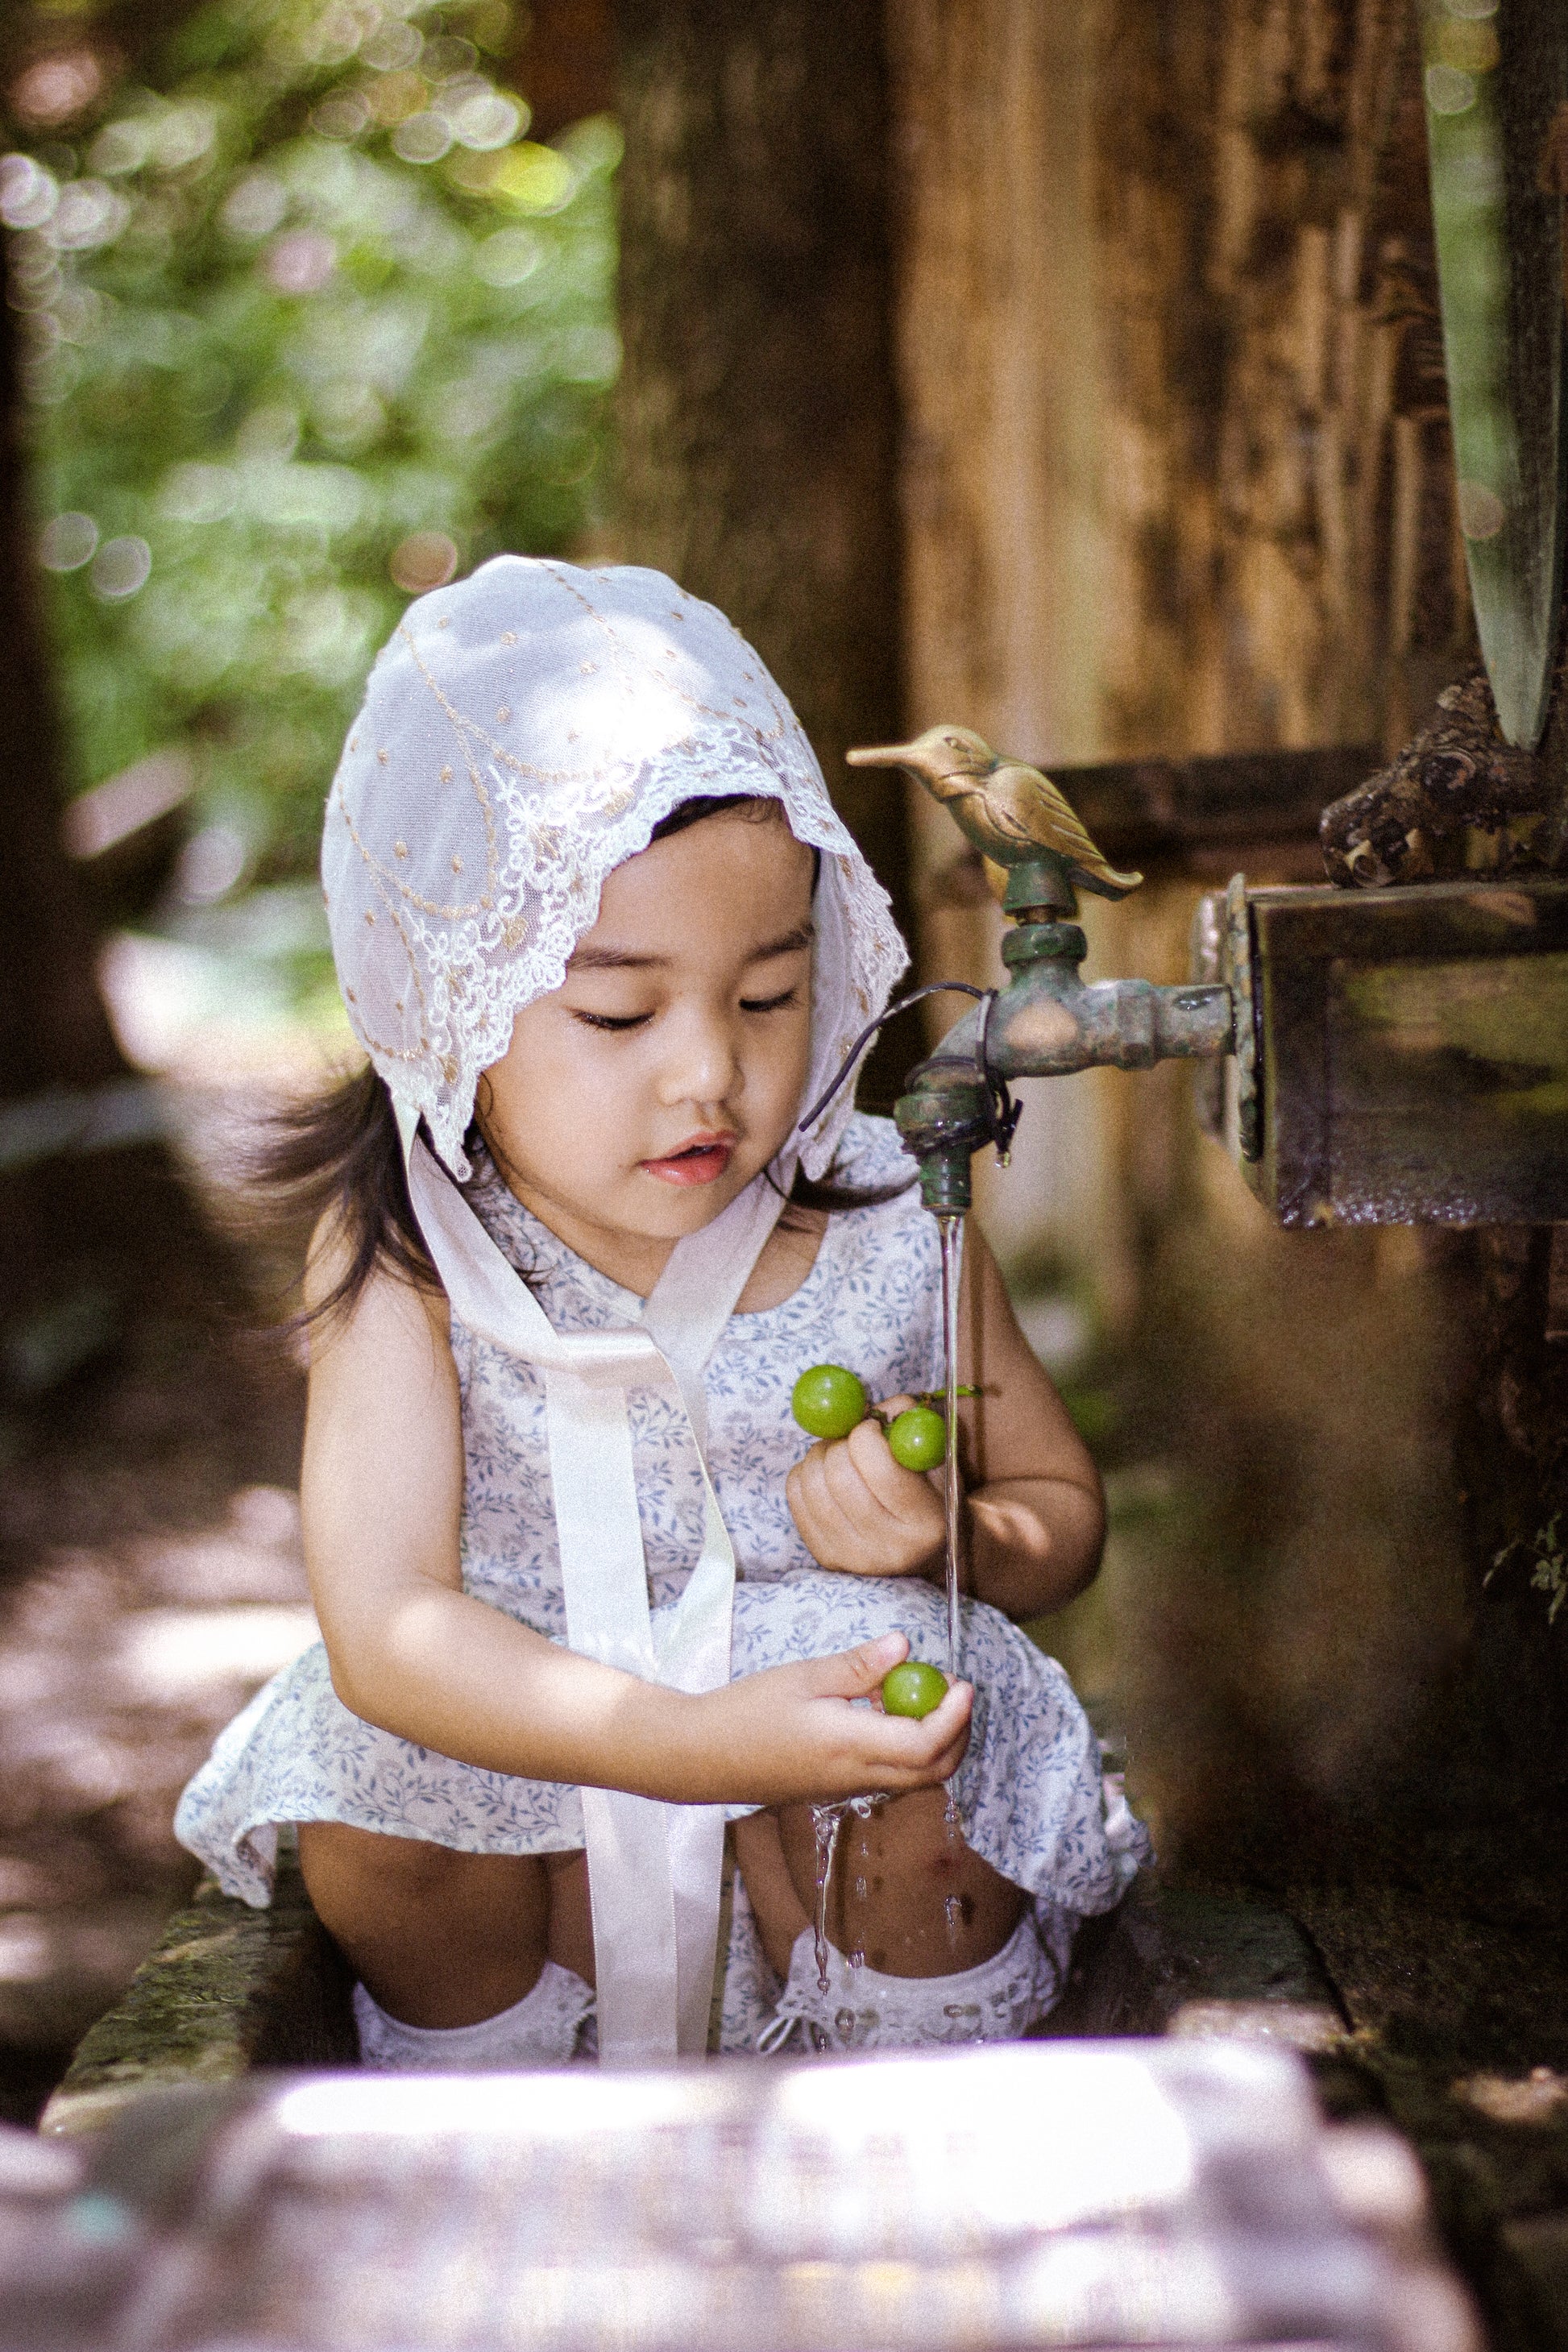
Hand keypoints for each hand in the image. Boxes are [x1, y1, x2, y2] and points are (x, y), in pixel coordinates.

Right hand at [685, 1632, 970, 1804]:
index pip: (925, 1744)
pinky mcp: (834, 1790)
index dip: (954, 1716)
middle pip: (932, 1771)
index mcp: (848, 1746)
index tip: (963, 1683)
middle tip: (953, 1690)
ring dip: (933, 1741)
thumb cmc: (744, 1712)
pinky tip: (881, 1711)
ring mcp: (845, 1789)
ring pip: (913, 1777)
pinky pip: (888, 1776)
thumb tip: (904, 1647)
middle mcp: (854, 1776)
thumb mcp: (802, 1676)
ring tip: (913, 1694)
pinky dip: (905, 1747)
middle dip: (957, 1734)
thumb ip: (857, 1666)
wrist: (698, 1757)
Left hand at [786, 1396, 947, 1575]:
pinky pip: (796, 1496)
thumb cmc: (929, 1494)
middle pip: (840, 1475)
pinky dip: (805, 1473)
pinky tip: (826, 1475)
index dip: (868, 1433)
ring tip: (840, 1455)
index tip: (871, 1426)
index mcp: (927, 1522)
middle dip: (841, 1442)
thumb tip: (875, 1408)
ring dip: (821, 1454)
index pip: (880, 1468)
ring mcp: (854, 1557)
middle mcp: (890, 1548)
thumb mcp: (936, 1458)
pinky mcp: (825, 1557)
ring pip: (812, 1483)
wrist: (920, 1551)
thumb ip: (910, 1426)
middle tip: (852, 1439)